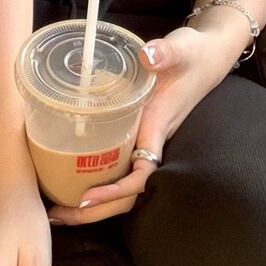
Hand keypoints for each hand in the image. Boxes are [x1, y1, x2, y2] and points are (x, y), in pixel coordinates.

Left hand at [47, 26, 214, 225]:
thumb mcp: (181, 49)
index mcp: (158, 127)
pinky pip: (118, 164)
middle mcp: (151, 140)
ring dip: (93, 202)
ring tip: (58, 209)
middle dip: (95, 210)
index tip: (86, 196)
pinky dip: (96, 178)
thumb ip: (165, 52)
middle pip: (128, 192)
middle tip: (57, 216)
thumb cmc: (194, 54)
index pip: (142, 174)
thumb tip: (149, 55)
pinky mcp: (138, 131)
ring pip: (122, 182)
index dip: (116, 191)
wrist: (208, 54)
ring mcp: (145, 138)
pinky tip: (70, 176)